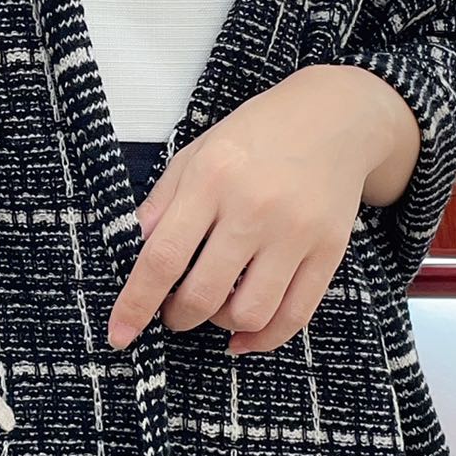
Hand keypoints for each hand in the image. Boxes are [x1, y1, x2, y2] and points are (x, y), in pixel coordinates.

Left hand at [107, 67, 420, 356]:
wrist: (335, 117)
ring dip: (220, 325)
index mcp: (211, 179)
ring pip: (249, 313)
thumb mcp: (197, 153)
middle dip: (177, 317)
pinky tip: (244, 335)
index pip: (163, 257)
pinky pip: (295, 315)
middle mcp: (254, 208)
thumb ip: (162, 202)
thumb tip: (134, 253)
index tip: (120, 334)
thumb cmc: (256, 135)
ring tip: (214, 308)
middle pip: (203, 294)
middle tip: (173, 311)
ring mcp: (296, 232)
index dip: (136, 303)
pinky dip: (264, 338)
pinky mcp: (329, 250)